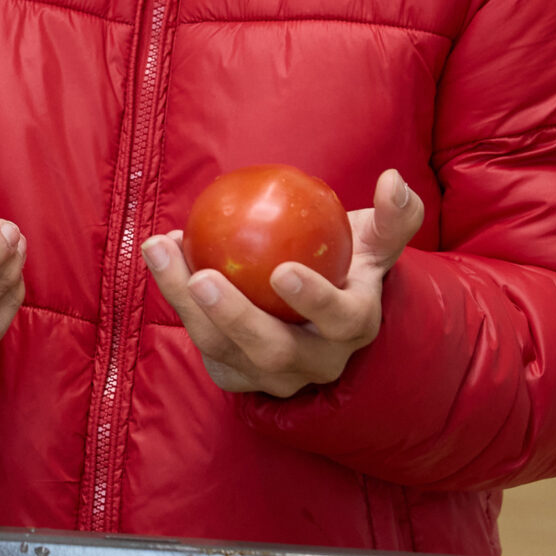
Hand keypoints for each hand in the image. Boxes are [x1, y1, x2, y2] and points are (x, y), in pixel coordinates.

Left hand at [142, 169, 424, 397]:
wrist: (314, 311)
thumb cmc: (345, 263)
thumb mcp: (373, 241)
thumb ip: (393, 215)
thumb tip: (392, 180)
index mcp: (354, 326)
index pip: (341, 320)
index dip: (314, 300)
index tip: (282, 270)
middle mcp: (315, 361)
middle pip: (274, 350)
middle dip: (235, 317)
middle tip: (203, 275)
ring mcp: (273, 376)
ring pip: (224, 350)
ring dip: (185, 303)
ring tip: (163, 251)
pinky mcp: (236, 374)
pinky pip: (202, 344)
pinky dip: (177, 303)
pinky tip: (164, 256)